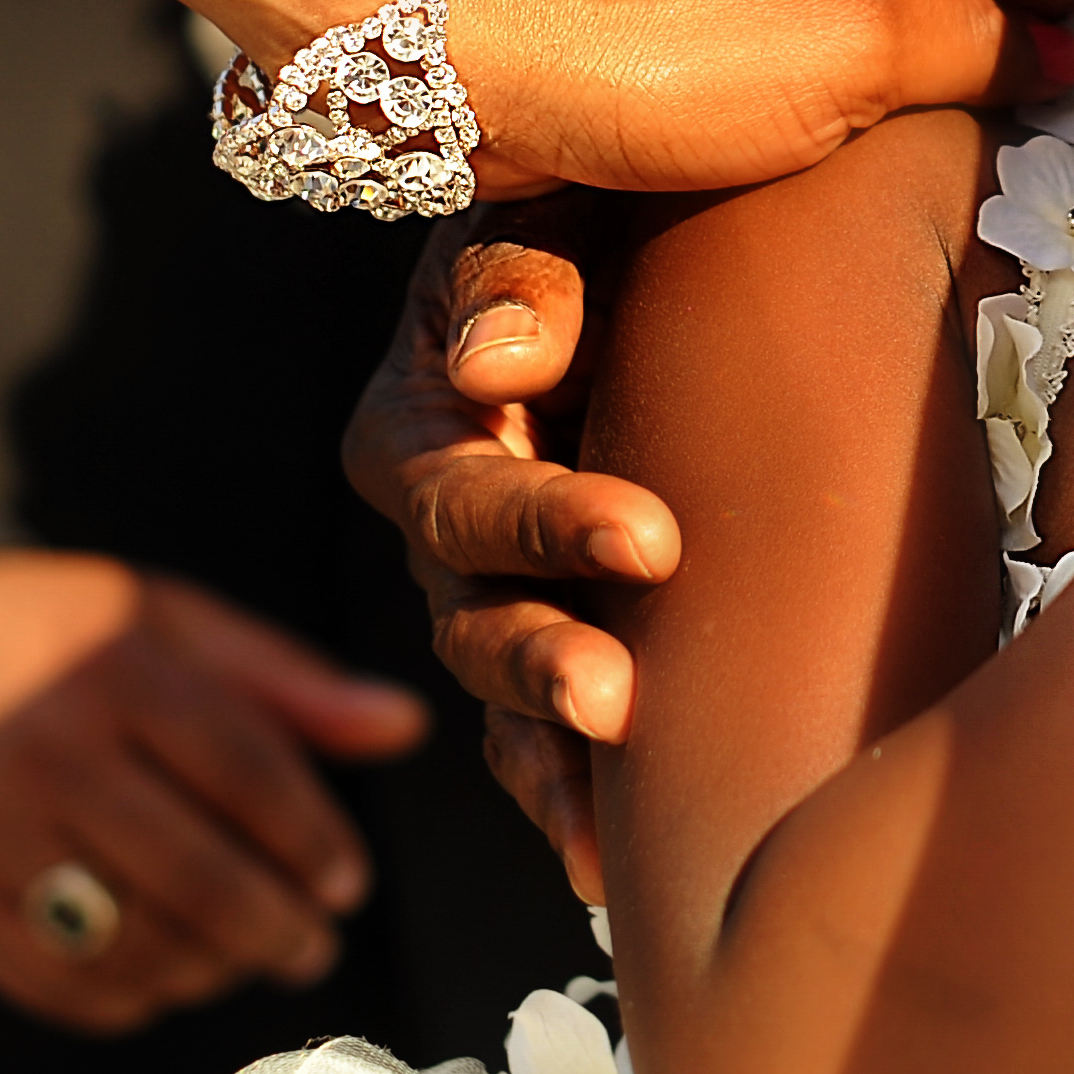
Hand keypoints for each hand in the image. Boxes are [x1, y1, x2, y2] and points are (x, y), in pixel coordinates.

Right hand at [0, 549, 427, 1033]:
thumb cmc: (44, 634)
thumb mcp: (162, 619)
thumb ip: (284, 680)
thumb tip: (406, 725)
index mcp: (115, 671)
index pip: (248, 774)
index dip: (314, 840)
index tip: (349, 882)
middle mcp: (47, 752)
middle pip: (198, 874)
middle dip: (277, 928)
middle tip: (314, 946)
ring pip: (130, 939)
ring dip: (210, 969)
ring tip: (246, 959)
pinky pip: (52, 980)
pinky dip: (125, 999)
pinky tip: (166, 981)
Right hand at [343, 206, 680, 900]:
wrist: (648, 240)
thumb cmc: (598, 204)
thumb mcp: (546, 201)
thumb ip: (521, 268)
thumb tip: (501, 362)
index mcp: (421, 405)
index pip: (462, 485)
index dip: (549, 522)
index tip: (653, 542)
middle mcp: (435, 511)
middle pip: (469, 607)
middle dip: (541, 660)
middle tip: (616, 702)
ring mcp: (480, 588)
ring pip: (494, 686)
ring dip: (547, 751)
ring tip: (606, 820)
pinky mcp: (536, 634)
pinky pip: (529, 736)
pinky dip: (561, 796)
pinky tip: (602, 871)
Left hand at [443, 0, 1073, 197]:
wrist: (486, 63)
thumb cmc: (678, 49)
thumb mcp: (862, 47)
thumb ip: (985, 44)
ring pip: (936, 46)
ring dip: (997, 98)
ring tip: (1070, 180)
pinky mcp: (740, 61)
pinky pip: (865, 88)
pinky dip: (918, 125)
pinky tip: (939, 183)